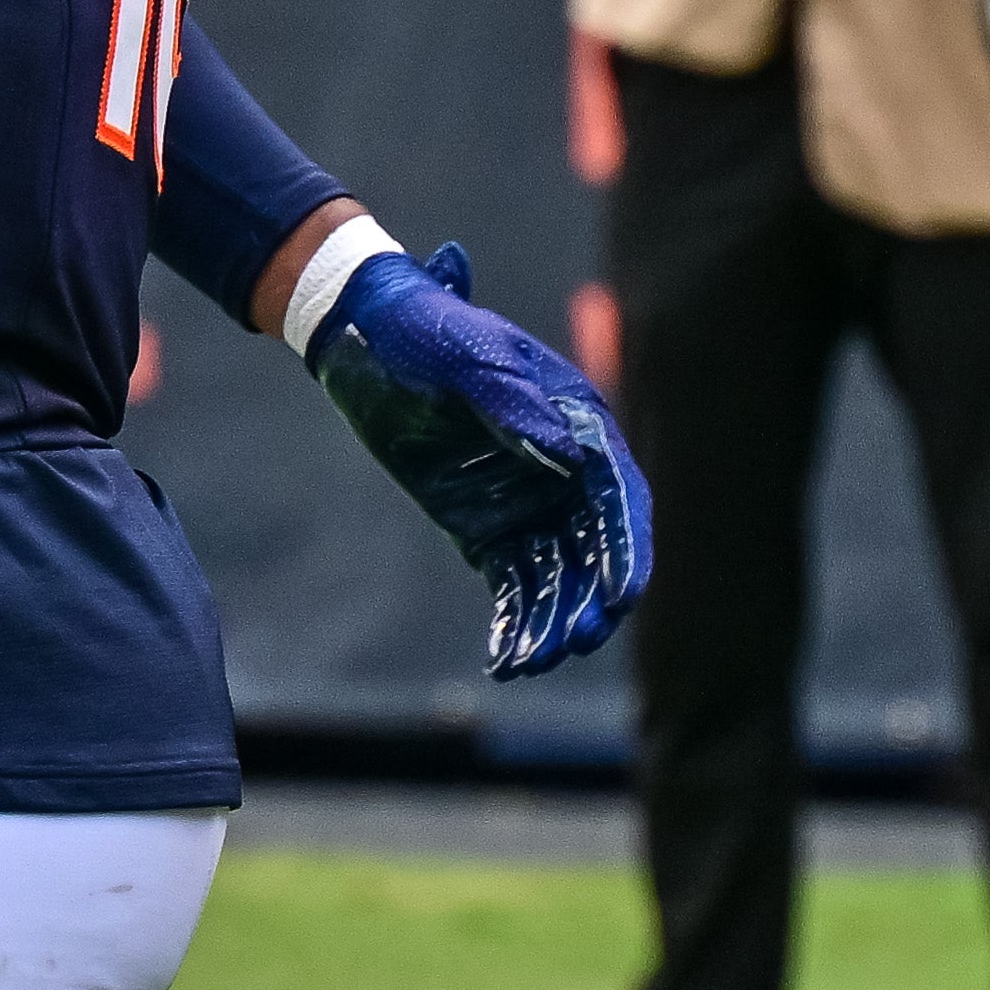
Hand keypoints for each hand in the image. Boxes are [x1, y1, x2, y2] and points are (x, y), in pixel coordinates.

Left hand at [311, 240, 652, 677]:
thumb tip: (567, 454)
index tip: (623, 595)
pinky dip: (514, 619)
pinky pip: (512, 581)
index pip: (617, 496)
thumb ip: (512, 400)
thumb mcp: (465, 352)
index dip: (625, 548)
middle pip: (593, 547)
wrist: (365, 332)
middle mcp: (563, 471)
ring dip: (553, 619)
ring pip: (556, 573)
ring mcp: (526, 502)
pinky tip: (506, 658)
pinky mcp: (486, 526)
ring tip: (536, 661)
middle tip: (579, 642)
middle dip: (590, 598)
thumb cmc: (424, 328)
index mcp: (577, 421)